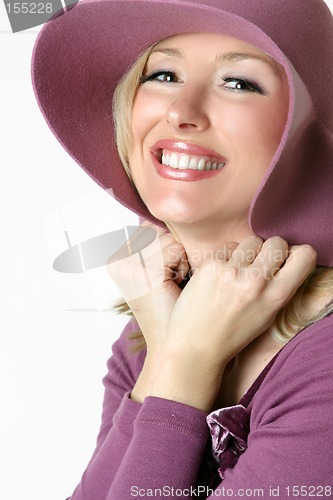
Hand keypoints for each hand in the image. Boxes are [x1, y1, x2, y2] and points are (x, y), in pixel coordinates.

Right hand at [108, 221, 188, 349]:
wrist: (173, 344)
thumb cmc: (169, 307)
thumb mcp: (153, 271)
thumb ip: (152, 244)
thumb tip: (159, 218)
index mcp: (114, 260)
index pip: (146, 227)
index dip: (163, 246)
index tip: (162, 273)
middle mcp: (116, 262)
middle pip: (156, 229)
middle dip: (171, 250)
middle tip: (169, 279)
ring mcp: (129, 268)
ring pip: (167, 237)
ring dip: (179, 257)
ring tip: (173, 282)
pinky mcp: (146, 274)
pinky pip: (175, 249)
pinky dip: (183, 264)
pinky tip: (176, 284)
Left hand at [149, 236, 316, 409]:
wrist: (196, 345)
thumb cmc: (232, 332)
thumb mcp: (266, 314)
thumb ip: (279, 286)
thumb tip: (286, 255)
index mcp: (276, 297)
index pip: (304, 256)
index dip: (296, 254)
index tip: (286, 261)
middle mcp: (256, 282)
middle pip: (277, 242)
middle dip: (270, 250)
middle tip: (258, 265)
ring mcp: (232, 272)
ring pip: (252, 241)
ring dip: (247, 252)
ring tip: (236, 272)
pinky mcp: (210, 266)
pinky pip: (227, 248)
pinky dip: (225, 258)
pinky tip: (217, 277)